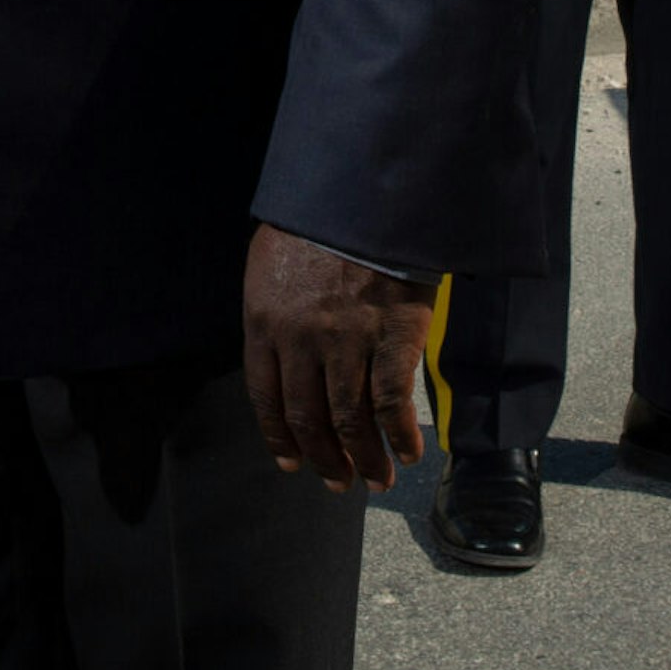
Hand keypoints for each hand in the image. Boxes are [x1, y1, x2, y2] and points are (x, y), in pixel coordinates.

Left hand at [241, 224, 431, 493]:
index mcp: (263, 321)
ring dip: (363, 459)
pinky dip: (400, 436)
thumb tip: (279, 356)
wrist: (365, 187)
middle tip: (338, 482)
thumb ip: (273, 312)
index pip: (266, 398)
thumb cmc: (318, 219)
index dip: (280, 437)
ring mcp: (346, 341)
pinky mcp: (391, 336)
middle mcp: (299, 339)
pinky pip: (392, 404)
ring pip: (349, 421)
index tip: (292, 462)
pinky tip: (407, 453)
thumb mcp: (272, 262)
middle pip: (308, 418)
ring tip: (374, 480)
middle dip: (324, 458)